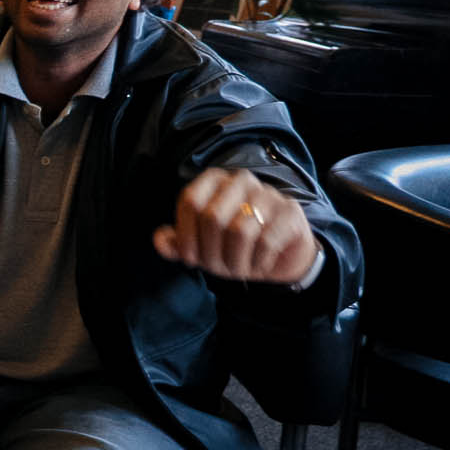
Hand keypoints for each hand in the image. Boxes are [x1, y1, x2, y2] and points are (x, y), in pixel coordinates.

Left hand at [152, 168, 318, 283]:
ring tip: (238, 269)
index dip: (186, 236)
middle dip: (211, 253)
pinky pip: (266, 241)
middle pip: (212, 217)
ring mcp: (268, 193)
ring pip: (239, 231)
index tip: (191, 259)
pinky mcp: (290, 211)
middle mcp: (240, 180)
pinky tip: (258, 265)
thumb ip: (177, 244)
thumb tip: (159, 240)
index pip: (190, 201)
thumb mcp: (202, 248)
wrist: (280, 257)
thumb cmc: (234, 248)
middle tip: (218, 269)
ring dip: (235, 261)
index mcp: (214, 181)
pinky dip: (257, 262)